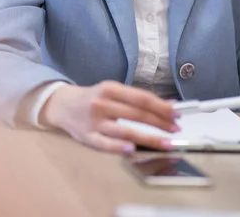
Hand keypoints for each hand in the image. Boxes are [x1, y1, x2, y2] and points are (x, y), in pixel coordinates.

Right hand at [39, 80, 179, 153]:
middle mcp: (103, 103)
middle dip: (160, 122)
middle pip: (137, 114)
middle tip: (176, 130)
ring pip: (126, 130)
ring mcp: (94, 121)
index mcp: (111, 88)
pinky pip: (106, 144)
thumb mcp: (114, 92)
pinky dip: (120, 147)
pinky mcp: (88, 137)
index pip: (141, 98)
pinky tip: (133, 151)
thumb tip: (169, 104)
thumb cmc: (93, 98)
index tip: (176, 114)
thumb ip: (137, 99)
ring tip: (165, 142)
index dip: (161, 106)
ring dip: (149, 138)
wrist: (62, 105)